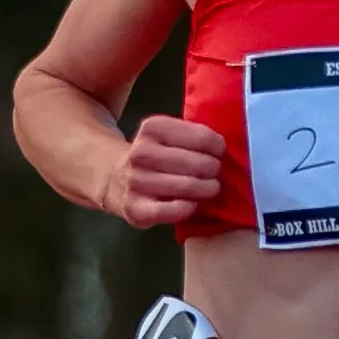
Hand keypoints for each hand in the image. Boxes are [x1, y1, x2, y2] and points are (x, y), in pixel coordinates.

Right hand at [102, 114, 226, 228]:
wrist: (116, 180)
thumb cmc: (155, 157)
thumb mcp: (167, 135)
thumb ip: (192, 136)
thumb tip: (223, 148)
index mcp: (152, 128)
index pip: (201, 136)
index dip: (217, 146)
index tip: (220, 152)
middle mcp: (141, 153)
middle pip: (197, 163)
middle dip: (213, 169)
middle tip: (215, 173)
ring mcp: (136, 181)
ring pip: (187, 186)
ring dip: (207, 189)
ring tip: (210, 188)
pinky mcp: (135, 208)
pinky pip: (171, 210)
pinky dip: (187, 208)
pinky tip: (193, 203)